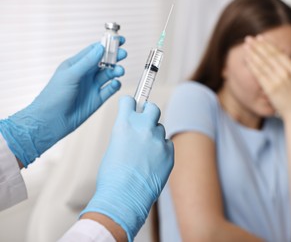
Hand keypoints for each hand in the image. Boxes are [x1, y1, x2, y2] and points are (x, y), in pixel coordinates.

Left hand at [0, 39, 126, 166]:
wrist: (50, 121)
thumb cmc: (54, 95)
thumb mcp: (71, 75)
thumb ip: (87, 61)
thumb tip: (101, 47)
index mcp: (77, 64)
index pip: (95, 50)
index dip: (107, 44)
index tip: (119, 39)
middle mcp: (86, 74)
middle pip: (105, 61)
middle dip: (115, 57)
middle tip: (123, 53)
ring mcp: (92, 87)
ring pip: (109, 74)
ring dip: (116, 71)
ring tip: (120, 71)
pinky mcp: (97, 99)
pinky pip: (110, 89)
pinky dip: (115, 85)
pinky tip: (115, 83)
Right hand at [80, 96, 173, 240]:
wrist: (124, 197)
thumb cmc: (113, 177)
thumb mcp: (113, 148)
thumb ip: (125, 134)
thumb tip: (132, 132)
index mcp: (124, 124)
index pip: (129, 101)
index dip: (129, 104)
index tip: (131, 105)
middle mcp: (143, 127)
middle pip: (152, 108)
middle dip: (148, 112)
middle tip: (145, 122)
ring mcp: (158, 140)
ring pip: (160, 128)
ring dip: (154, 135)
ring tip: (145, 152)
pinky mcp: (169, 152)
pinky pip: (167, 144)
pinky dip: (161, 149)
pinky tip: (153, 161)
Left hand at [244, 35, 290, 119]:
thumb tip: (284, 54)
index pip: (278, 53)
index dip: (267, 45)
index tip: (260, 38)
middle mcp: (287, 72)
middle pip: (269, 56)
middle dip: (258, 46)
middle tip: (249, 38)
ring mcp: (279, 80)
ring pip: (263, 63)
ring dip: (253, 53)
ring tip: (246, 46)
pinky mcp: (271, 89)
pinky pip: (259, 74)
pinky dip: (252, 65)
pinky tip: (247, 59)